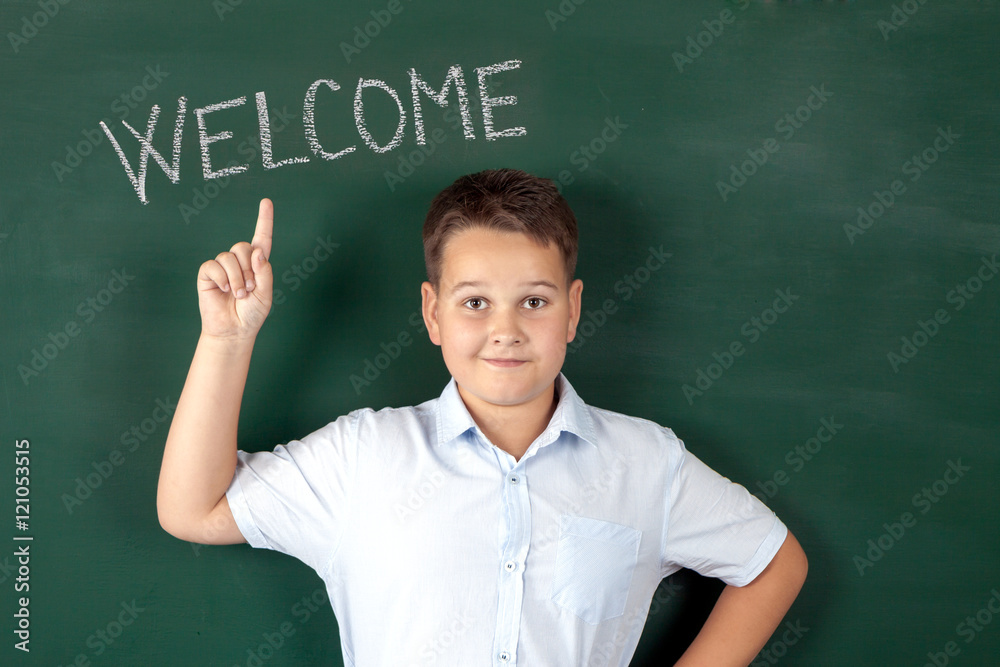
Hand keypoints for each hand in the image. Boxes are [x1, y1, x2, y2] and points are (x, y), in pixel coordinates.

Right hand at [197, 198, 273, 339]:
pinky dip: (222, 279)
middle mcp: (240, 262)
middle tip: (250, 289)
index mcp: (257, 264)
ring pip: (229, 257)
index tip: (266, 201)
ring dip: (237, 278)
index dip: (264, 220)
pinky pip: (213, 265)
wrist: (234, 330)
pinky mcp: (208, 274)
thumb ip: (264, 273)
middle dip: (248, 269)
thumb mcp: (266, 294)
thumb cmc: (251, 313)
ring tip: (239, 294)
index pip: (262, 239)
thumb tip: (257, 252)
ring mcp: (223, 267)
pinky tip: (223, 290)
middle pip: (243, 247)